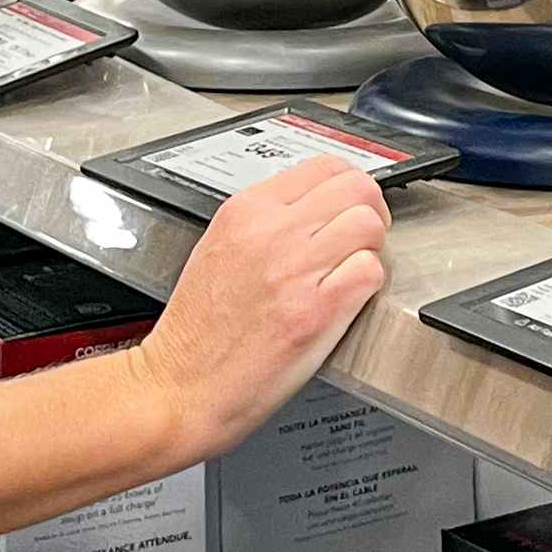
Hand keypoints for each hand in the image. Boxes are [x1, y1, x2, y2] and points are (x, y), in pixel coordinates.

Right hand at [123, 157, 390, 469]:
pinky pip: (371, 272)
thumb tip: (313, 212)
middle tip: (363, 240)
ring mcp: (295, 270)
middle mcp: (272, 232)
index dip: (349, 187)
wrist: (179, 386)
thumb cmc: (196, 331)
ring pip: (370, 224)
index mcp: (245, 211)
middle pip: (358, 187)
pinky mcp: (316, 311)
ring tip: (353, 271)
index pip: (325, 166)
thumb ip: (265, 223)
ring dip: (372, 248)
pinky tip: (348, 299)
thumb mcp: (218, 249)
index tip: (349, 209)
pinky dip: (370, 284)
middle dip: (372, 212)